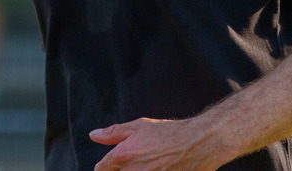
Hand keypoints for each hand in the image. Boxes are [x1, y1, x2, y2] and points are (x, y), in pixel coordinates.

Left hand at [90, 118, 222, 170]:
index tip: (111, 164)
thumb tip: (93, 135)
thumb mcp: (138, 126)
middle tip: (136, 160)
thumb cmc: (168, 133)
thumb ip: (113, 133)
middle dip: (121, 169)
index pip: (102, 169)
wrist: (198, 144)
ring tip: (148, 164)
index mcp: (123, 155)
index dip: (105, 166)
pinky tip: (157, 168)